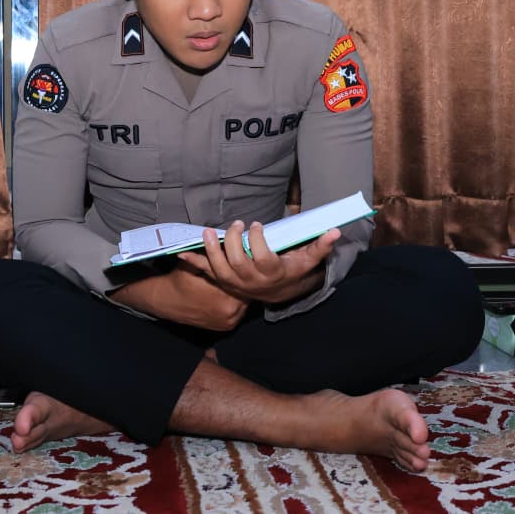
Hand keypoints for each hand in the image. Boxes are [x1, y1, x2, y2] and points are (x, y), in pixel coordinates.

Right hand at [111, 262, 249, 330]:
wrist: (166, 302)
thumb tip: (228, 243)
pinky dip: (235, 303)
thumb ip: (211, 256)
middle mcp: (229, 311)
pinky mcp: (227, 327)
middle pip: (244, 291)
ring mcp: (229, 321)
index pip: (240, 278)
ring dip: (240, 291)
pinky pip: (238, 312)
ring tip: (235, 281)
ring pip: (243, 301)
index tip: (238, 260)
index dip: (239, 268)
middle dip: (241, 280)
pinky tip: (229, 294)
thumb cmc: (180, 280)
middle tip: (239, 270)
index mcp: (223, 295)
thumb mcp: (194, 264)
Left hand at [179, 221, 339, 303]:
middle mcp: (250, 281)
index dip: (257, 240)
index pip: (262, 257)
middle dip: (234, 241)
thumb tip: (335, 231)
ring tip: (210, 231)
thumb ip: (320, 247)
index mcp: (270, 273)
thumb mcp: (306, 260)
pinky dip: (193, 262)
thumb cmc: (290, 271)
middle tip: (237, 223)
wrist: (274, 292)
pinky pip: (205, 272)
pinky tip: (180, 252)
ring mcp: (234, 282)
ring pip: (218, 269)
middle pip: (237, 262)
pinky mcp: (222, 280)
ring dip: (211, 250)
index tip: (257, 225)